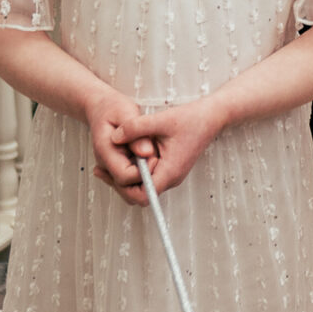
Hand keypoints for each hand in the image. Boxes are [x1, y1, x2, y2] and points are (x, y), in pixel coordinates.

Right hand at [85, 86, 154, 196]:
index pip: (125, 177)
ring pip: (131, 189)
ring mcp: (111, 168)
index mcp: (105, 151)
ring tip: (151, 154)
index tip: (153, 155)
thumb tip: (147, 153)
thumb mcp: (126, 111)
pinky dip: (142, 174)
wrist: (100, 107)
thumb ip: (136, 131)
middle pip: (127, 190)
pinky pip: (132, 182)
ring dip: (145, 178)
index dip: (143, 171)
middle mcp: (106, 164)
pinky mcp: (118, 168)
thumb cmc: (112, 107)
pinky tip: (146, 156)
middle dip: (145, 180)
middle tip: (155, 157)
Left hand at [106, 94, 224, 203]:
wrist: (212, 116)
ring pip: (142, 186)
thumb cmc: (191, 118)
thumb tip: (113, 137)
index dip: (125, 187)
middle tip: (100, 169)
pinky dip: (134, 169)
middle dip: (120, 183)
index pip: (144, 195)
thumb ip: (135, 127)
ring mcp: (170, 174)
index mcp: (170, 171)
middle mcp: (171, 177)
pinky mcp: (168, 167)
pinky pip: (147, 176)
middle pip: (140, 194)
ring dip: (126, 176)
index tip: (110, 172)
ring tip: (108, 162)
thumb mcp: (160, 119)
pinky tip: (123, 154)